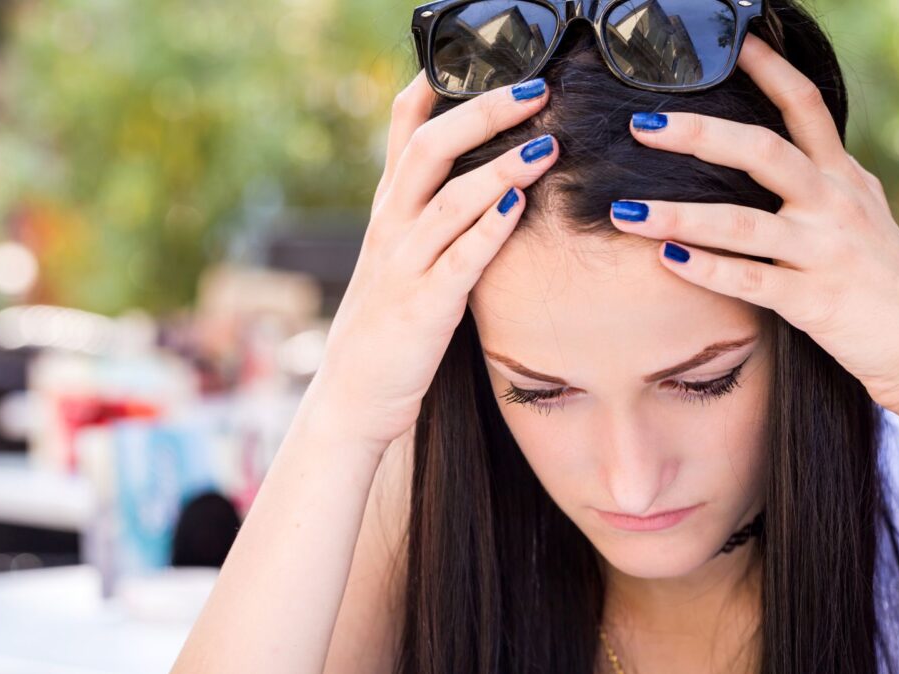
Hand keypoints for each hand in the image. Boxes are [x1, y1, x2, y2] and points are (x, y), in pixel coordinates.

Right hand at [312, 73, 558, 450]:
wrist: (352, 395)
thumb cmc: (388, 325)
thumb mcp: (400, 259)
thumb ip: (430, 217)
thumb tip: (481, 181)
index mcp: (390, 210)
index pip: (405, 130)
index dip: (434, 87)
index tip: (472, 54)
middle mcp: (392, 227)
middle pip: (431, 149)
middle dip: (483, 112)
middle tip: (535, 88)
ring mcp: (405, 265)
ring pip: (451, 199)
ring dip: (501, 167)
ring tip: (547, 143)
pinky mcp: (424, 306)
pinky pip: (460, 260)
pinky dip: (489, 230)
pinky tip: (519, 207)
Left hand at [609, 35, 898, 419]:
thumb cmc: (888, 282)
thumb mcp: (866, 215)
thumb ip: (828, 181)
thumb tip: (796, 147)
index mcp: (843, 178)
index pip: (805, 107)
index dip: (769, 70)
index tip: (730, 43)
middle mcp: (835, 205)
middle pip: (764, 152)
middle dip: (700, 134)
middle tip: (643, 124)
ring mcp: (825, 252)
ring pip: (744, 224)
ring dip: (680, 215)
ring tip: (627, 212)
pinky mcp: (815, 302)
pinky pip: (752, 281)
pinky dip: (707, 270)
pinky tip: (667, 259)